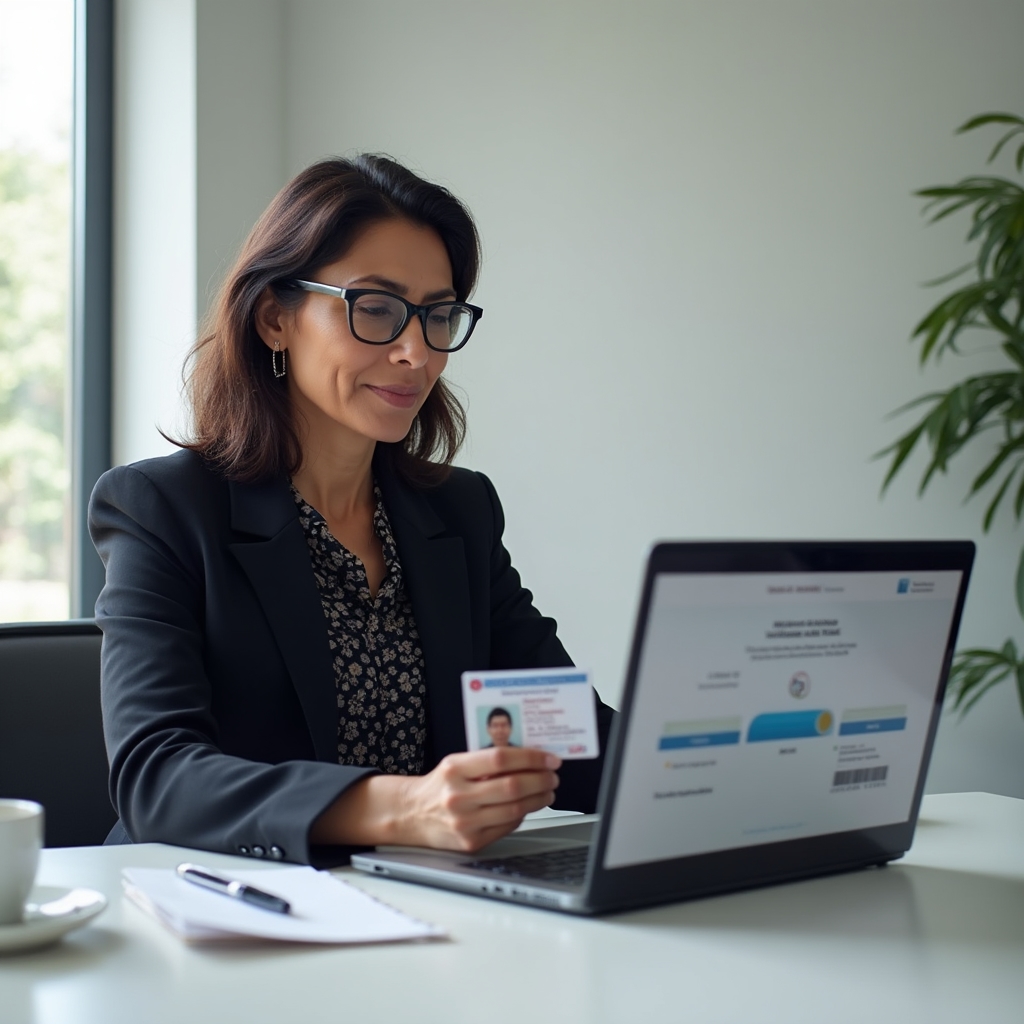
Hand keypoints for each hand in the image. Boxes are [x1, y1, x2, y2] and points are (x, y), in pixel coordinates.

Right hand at [311, 747, 560, 851]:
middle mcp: (459, 797)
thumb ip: (487, 760)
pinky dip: (522, 815)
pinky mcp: (471, 843)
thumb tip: (528, 757)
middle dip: (541, 780)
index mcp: (455, 769)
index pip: (501, 758)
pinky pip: (507, 827)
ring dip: (538, 799)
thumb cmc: (440, 785)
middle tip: (553, 775)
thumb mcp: (457, 763)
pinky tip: (527, 806)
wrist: (412, 815)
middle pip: (512, 786)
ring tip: (547, 791)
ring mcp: (465, 823)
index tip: (549, 757)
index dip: (531, 757)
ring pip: (515, 809)